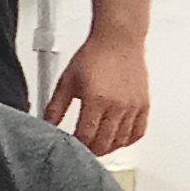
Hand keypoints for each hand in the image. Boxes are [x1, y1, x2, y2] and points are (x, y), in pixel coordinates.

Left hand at [46, 25, 149, 153]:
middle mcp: (118, 105)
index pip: (85, 136)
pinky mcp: (144, 104)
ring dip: (108, 148)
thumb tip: (46, 123)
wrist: (118, 39)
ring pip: (121, 141)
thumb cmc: (94, 55)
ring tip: (96, 146)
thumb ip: (55, 106)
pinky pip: (138, 132)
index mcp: (96, 100)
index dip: (76, 146)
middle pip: (104, 143)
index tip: (69, 146)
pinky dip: (127, 140)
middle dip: (90, 151)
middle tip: (81, 150)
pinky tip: (118, 140)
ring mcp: (133, 106)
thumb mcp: (66, 81)